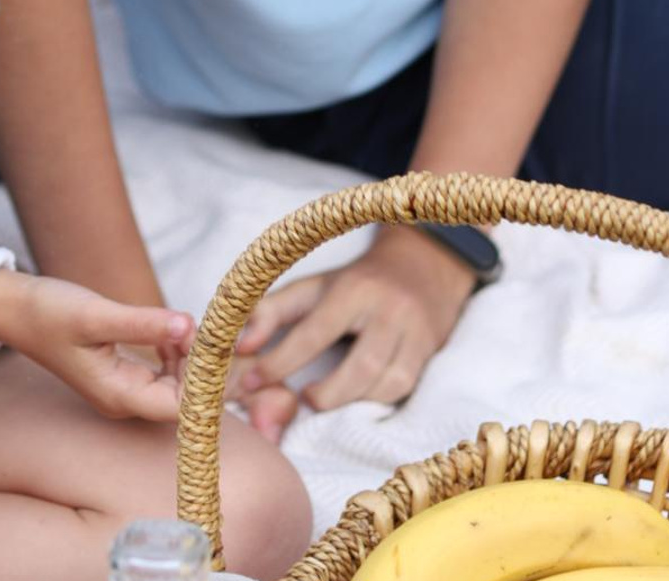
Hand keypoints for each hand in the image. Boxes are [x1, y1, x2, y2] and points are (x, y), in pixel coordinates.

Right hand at [0, 268, 194, 421]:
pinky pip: (161, 372)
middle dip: (201, 368)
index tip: (212, 343)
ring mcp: (121, 387)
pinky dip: (174, 351)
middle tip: (208, 329)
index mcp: (119, 395)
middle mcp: (123, 399)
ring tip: (190, 324)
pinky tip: (171, 327)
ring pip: (175, 385)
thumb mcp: (98, 315)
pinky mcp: (120, 371)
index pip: (181, 407)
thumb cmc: (50, 312)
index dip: (204, 381)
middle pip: (182, 399)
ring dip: (189, 358)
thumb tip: (191, 327)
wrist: (16, 308)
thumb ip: (144, 324)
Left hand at [232, 230, 475, 442]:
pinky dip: (373, 399)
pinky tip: (356, 395)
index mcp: (352, 288)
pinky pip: (401, 389)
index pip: (314, 331)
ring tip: (323, 398)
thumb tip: (239, 346)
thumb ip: (271, 312)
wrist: (421, 268)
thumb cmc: (355, 283)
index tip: (251, 382)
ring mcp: (414, 332)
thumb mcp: (312, 287)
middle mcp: (387, 309)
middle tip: (301, 399)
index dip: (279, 361)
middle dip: (326, 394)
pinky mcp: (429, 352)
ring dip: (349, 400)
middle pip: (359, 367)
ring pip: (384, 383)